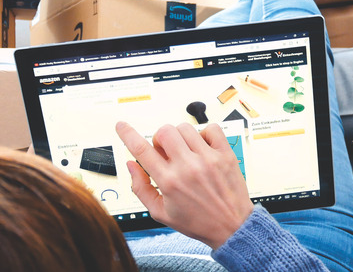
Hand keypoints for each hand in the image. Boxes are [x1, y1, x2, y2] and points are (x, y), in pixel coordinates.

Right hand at [116, 121, 253, 248]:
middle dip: (160, 138)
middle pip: (164, 131)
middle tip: (165, 151)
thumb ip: (141, 188)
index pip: (141, 150)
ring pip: (185, 128)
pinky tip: (202, 147)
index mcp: (169, 182)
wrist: (231, 226)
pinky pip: (211, 128)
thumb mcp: (161, 213)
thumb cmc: (198, 222)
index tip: (122, 126)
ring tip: (186, 152)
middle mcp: (188, 167)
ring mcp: (208, 158)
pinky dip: (204, 133)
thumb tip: (131, 165)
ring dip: (180, 136)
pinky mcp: (225, 154)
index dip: (127, 134)